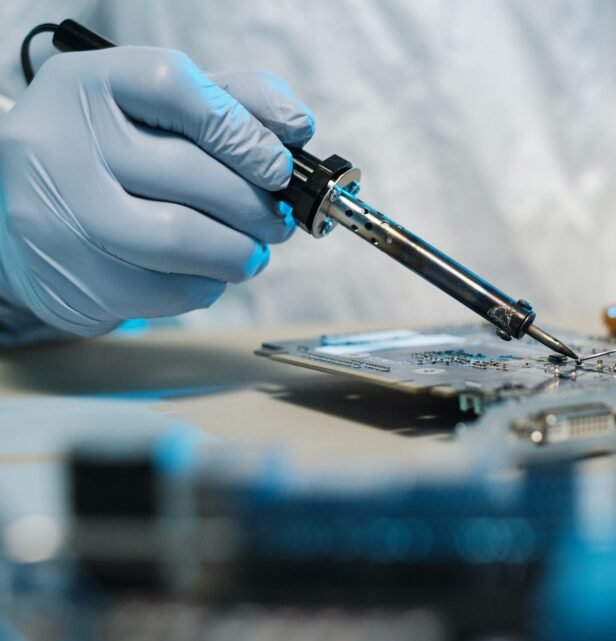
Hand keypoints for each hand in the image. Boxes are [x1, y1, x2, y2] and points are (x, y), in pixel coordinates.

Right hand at [0, 48, 314, 335]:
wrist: (26, 205)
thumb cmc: (118, 149)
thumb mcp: (168, 107)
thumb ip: (238, 100)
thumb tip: (298, 127)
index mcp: (90, 84)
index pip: (174, 89)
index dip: (241, 131)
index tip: (278, 165)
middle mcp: (61, 144)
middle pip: (187, 173)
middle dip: (255, 206)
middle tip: (276, 220)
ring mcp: (59, 215)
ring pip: (178, 240)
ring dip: (238, 253)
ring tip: (251, 250)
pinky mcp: (70, 276)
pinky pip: (162, 291)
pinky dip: (204, 286)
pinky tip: (206, 272)